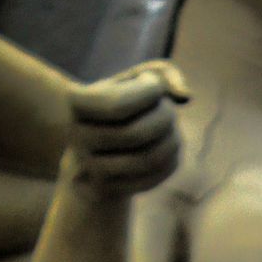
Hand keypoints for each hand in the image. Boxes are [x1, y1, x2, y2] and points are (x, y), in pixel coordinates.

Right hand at [61, 59, 187, 199]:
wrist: (101, 144)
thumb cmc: (124, 104)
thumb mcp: (136, 79)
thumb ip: (163, 73)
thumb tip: (185, 96)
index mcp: (77, 103)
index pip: (116, 104)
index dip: (149, 93)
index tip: (155, 86)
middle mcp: (77, 137)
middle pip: (135, 134)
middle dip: (165, 117)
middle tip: (170, 109)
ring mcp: (91, 167)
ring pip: (149, 159)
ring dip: (173, 139)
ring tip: (173, 128)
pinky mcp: (109, 188)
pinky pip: (155, 176)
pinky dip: (172, 157)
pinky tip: (170, 145)